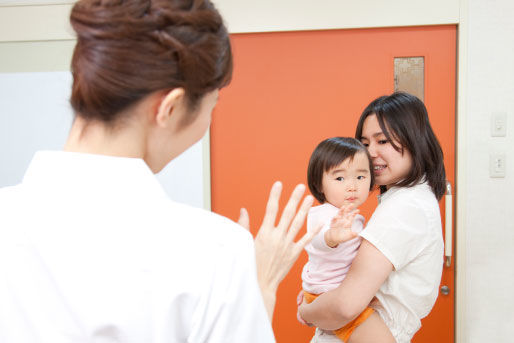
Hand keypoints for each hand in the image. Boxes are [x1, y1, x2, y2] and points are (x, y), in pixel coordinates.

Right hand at [238, 182, 319, 319]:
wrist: (260, 285)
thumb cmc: (249, 264)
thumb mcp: (243, 244)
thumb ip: (243, 226)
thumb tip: (243, 210)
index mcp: (263, 233)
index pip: (270, 210)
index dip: (275, 196)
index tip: (279, 184)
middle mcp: (277, 237)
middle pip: (287, 213)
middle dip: (294, 199)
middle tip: (300, 186)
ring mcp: (286, 246)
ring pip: (298, 224)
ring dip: (304, 210)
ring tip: (310, 198)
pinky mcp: (293, 254)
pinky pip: (304, 240)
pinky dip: (312, 232)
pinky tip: (318, 223)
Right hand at [324, 202, 358, 247]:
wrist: (334, 238)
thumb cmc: (342, 237)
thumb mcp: (348, 237)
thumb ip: (352, 235)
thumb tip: (357, 234)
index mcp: (348, 222)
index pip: (352, 216)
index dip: (354, 213)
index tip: (358, 210)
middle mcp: (343, 220)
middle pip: (346, 212)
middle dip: (349, 208)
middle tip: (352, 204)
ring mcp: (338, 220)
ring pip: (340, 213)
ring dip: (341, 210)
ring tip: (343, 207)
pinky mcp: (333, 223)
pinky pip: (334, 219)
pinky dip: (335, 217)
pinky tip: (337, 217)